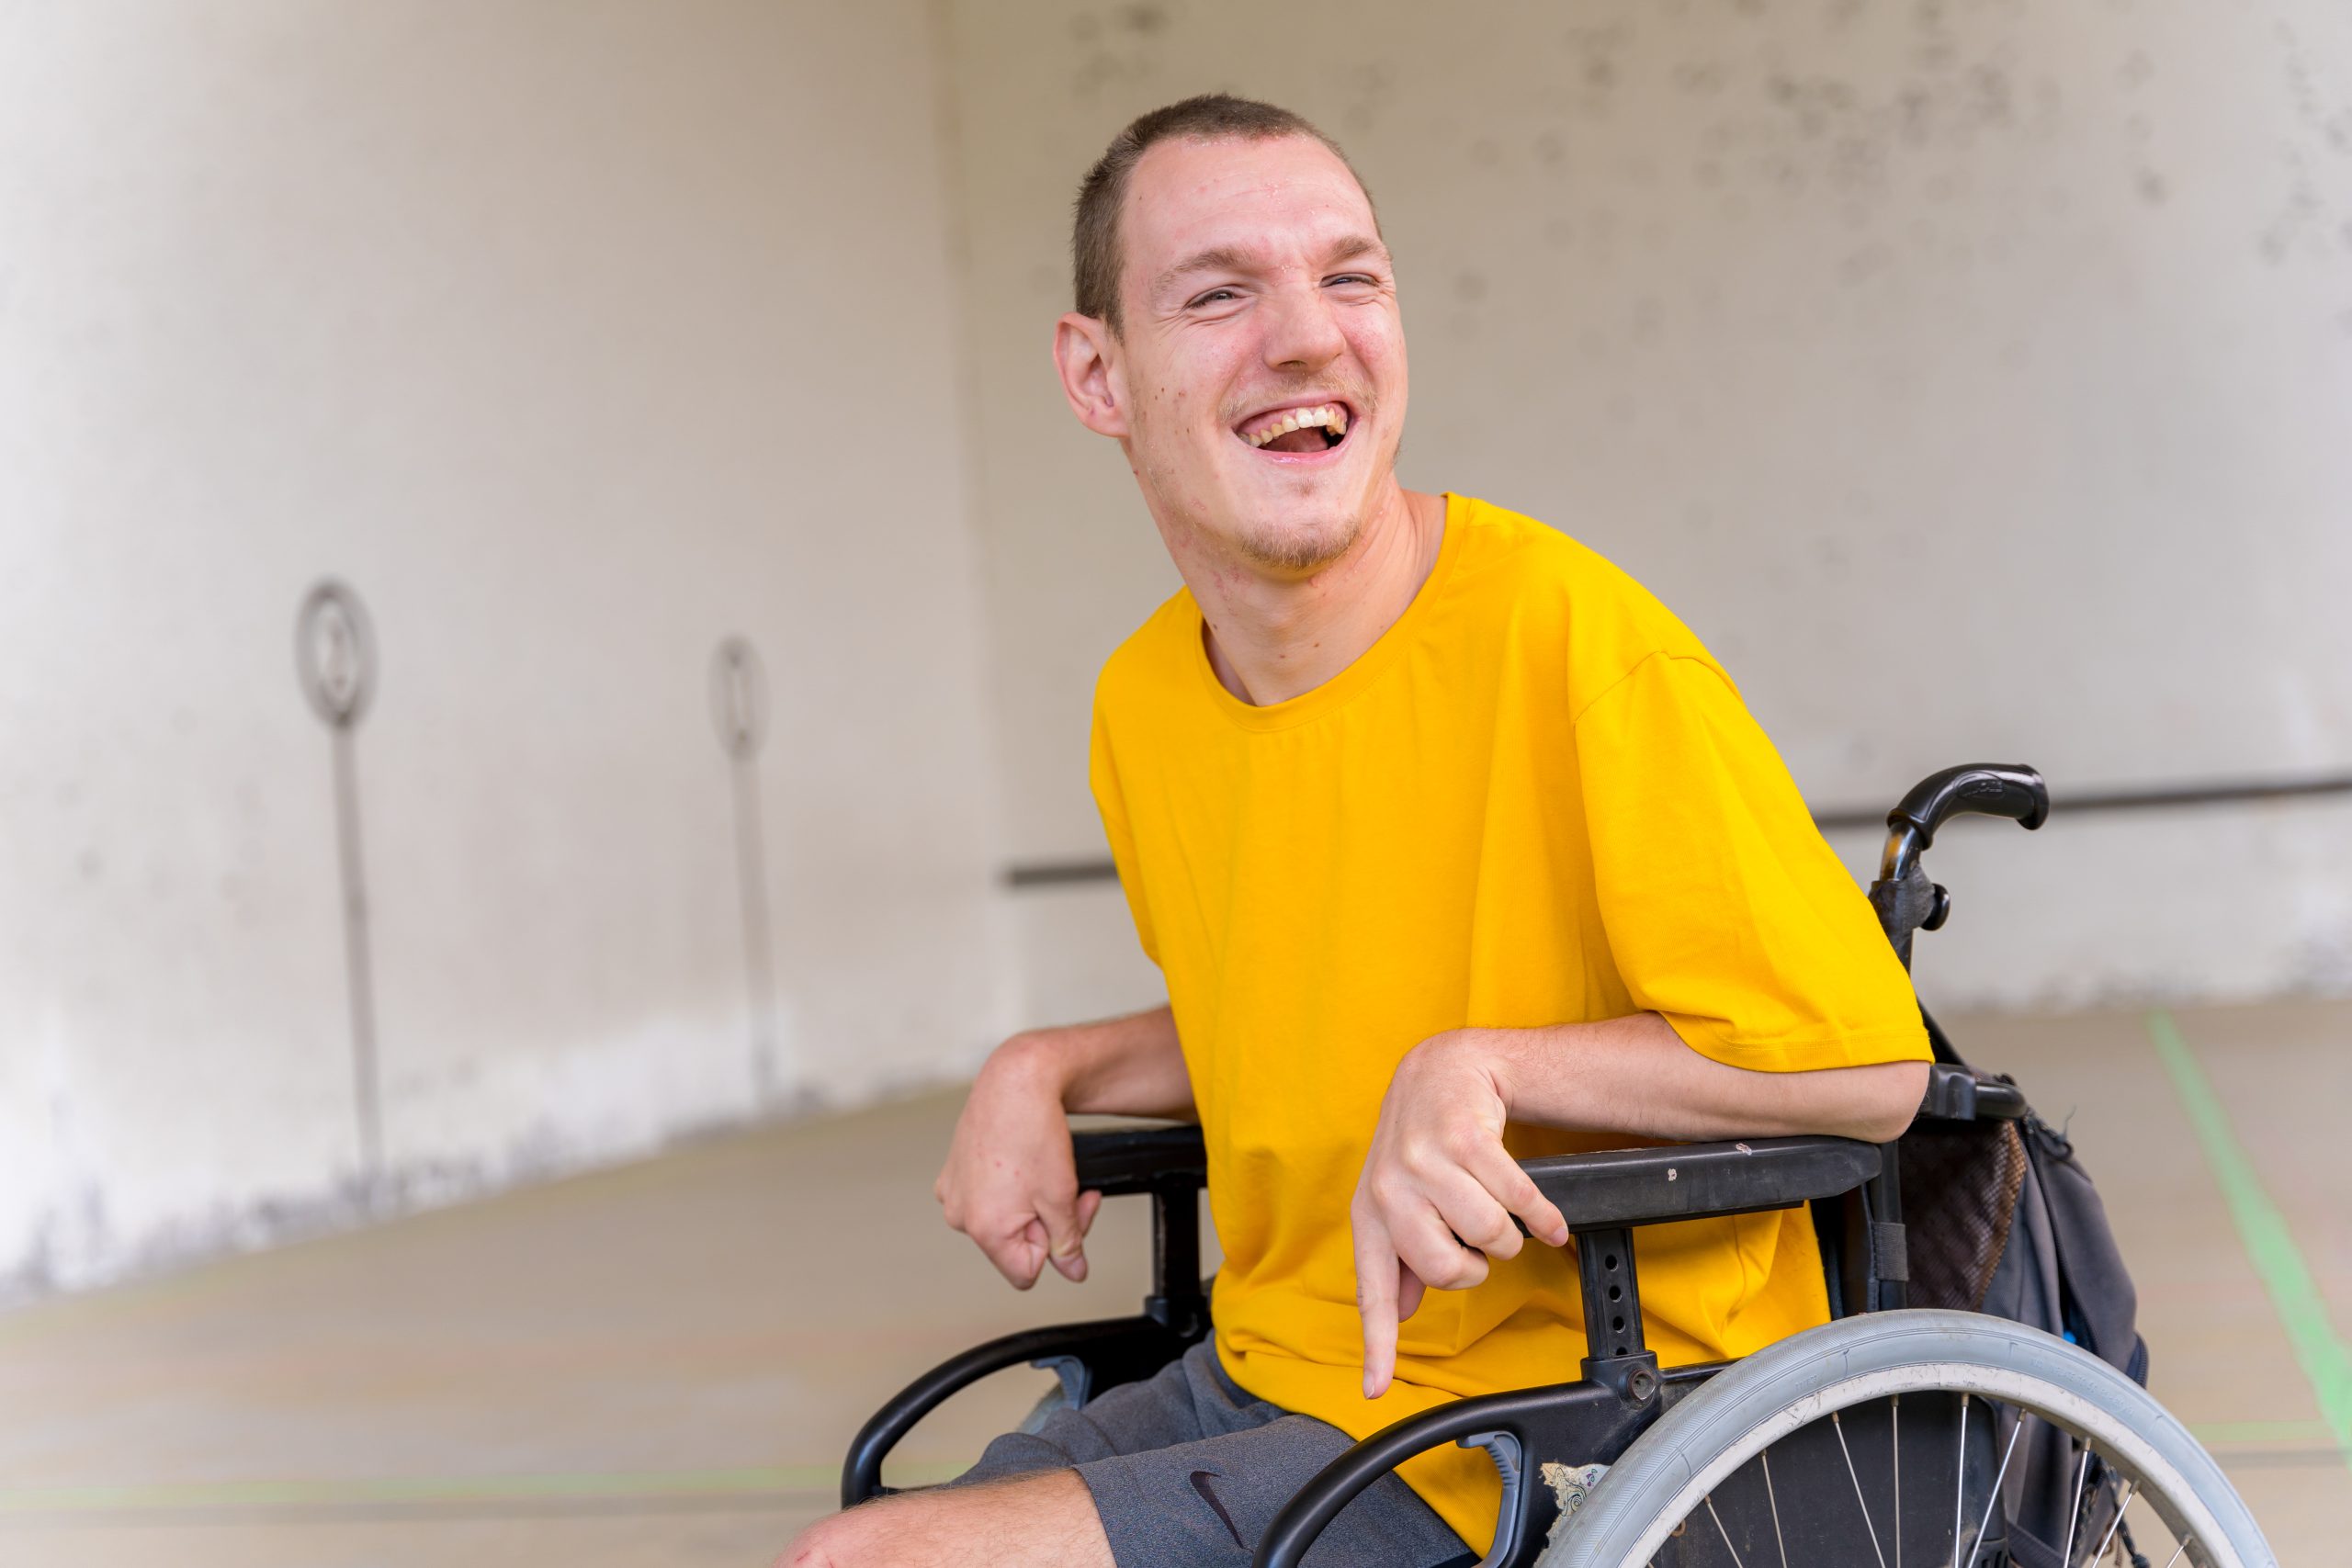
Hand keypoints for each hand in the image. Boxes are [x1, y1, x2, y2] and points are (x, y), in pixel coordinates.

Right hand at [935, 1037, 1103, 1287]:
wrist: (1014, 1080)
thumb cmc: (1033, 1132)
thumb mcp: (1060, 1195)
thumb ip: (1067, 1242)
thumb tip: (1073, 1271)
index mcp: (985, 1229)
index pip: (1026, 1272)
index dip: (1056, 1248)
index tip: (1070, 1214)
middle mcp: (960, 1215)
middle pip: (1015, 1244)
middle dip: (1047, 1223)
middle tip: (1071, 1190)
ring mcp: (953, 1192)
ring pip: (1002, 1219)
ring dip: (1030, 1204)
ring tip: (1045, 1171)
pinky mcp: (953, 1172)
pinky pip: (987, 1196)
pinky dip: (1009, 1187)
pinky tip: (1023, 1162)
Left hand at [1351, 1031, 1568, 1398]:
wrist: (1442, 1070)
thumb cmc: (1420, 1142)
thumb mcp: (1398, 1198)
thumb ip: (1402, 1255)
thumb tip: (1403, 1309)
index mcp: (1371, 1215)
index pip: (1375, 1291)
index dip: (1377, 1344)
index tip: (1374, 1387)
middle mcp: (1390, 1190)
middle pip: (1450, 1271)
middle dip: (1477, 1264)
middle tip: (1477, 1241)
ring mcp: (1426, 1162)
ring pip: (1490, 1237)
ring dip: (1509, 1235)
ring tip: (1499, 1213)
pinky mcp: (1466, 1138)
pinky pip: (1520, 1201)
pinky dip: (1544, 1217)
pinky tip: (1547, 1219)